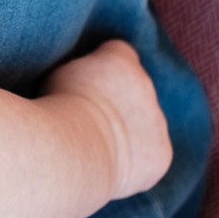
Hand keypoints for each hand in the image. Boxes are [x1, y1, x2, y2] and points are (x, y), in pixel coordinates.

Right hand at [44, 39, 171, 197]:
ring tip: (95, 146)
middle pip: (136, 89)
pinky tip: (110, 164)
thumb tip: (87, 77)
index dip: (103, 68)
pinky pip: (151, 155)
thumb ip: (83, 68)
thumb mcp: (60, 72)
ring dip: (128, 131)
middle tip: (88, 120)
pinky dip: (136, 162)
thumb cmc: (57, 109)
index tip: (87, 83)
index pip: (119, 53)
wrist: (75, 147)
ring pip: (146, 124)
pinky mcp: (162, 154)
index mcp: (120, 59)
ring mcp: (158, 121)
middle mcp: (146, 85)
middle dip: (118, 102)